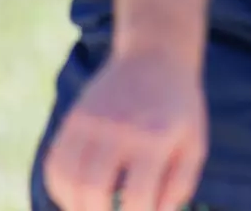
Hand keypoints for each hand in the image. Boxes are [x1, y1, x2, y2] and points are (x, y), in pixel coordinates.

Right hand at [42, 49, 206, 210]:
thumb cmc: (179, 107)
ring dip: (75, 205)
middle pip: (93, 189)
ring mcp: (92, 121)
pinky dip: (60, 187)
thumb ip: (180, 185)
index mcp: (156, 136)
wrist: (157, 54)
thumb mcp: (194, 142)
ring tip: (91, 209)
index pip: (137, 195)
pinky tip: (76, 195)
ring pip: (67, 178)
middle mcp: (120, 128)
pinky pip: (56, 163)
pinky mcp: (75, 117)